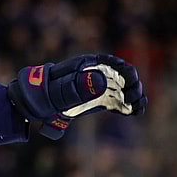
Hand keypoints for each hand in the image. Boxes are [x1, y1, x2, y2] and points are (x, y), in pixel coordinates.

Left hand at [7, 54, 147, 139]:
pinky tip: (136, 112)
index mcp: (90, 65)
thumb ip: (76, 87)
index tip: (130, 82)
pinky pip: (121, 102)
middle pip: (125, 76)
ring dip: (136, 96)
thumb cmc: (47, 91)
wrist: (40, 101)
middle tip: (130, 99)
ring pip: (127, 89)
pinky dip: (131, 106)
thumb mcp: (59, 89)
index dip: (126, 71)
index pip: (114, 64)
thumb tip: (100, 83)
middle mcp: (100, 75)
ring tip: (136, 107)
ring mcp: (103, 88)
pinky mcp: (104, 101)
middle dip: (133, 86)